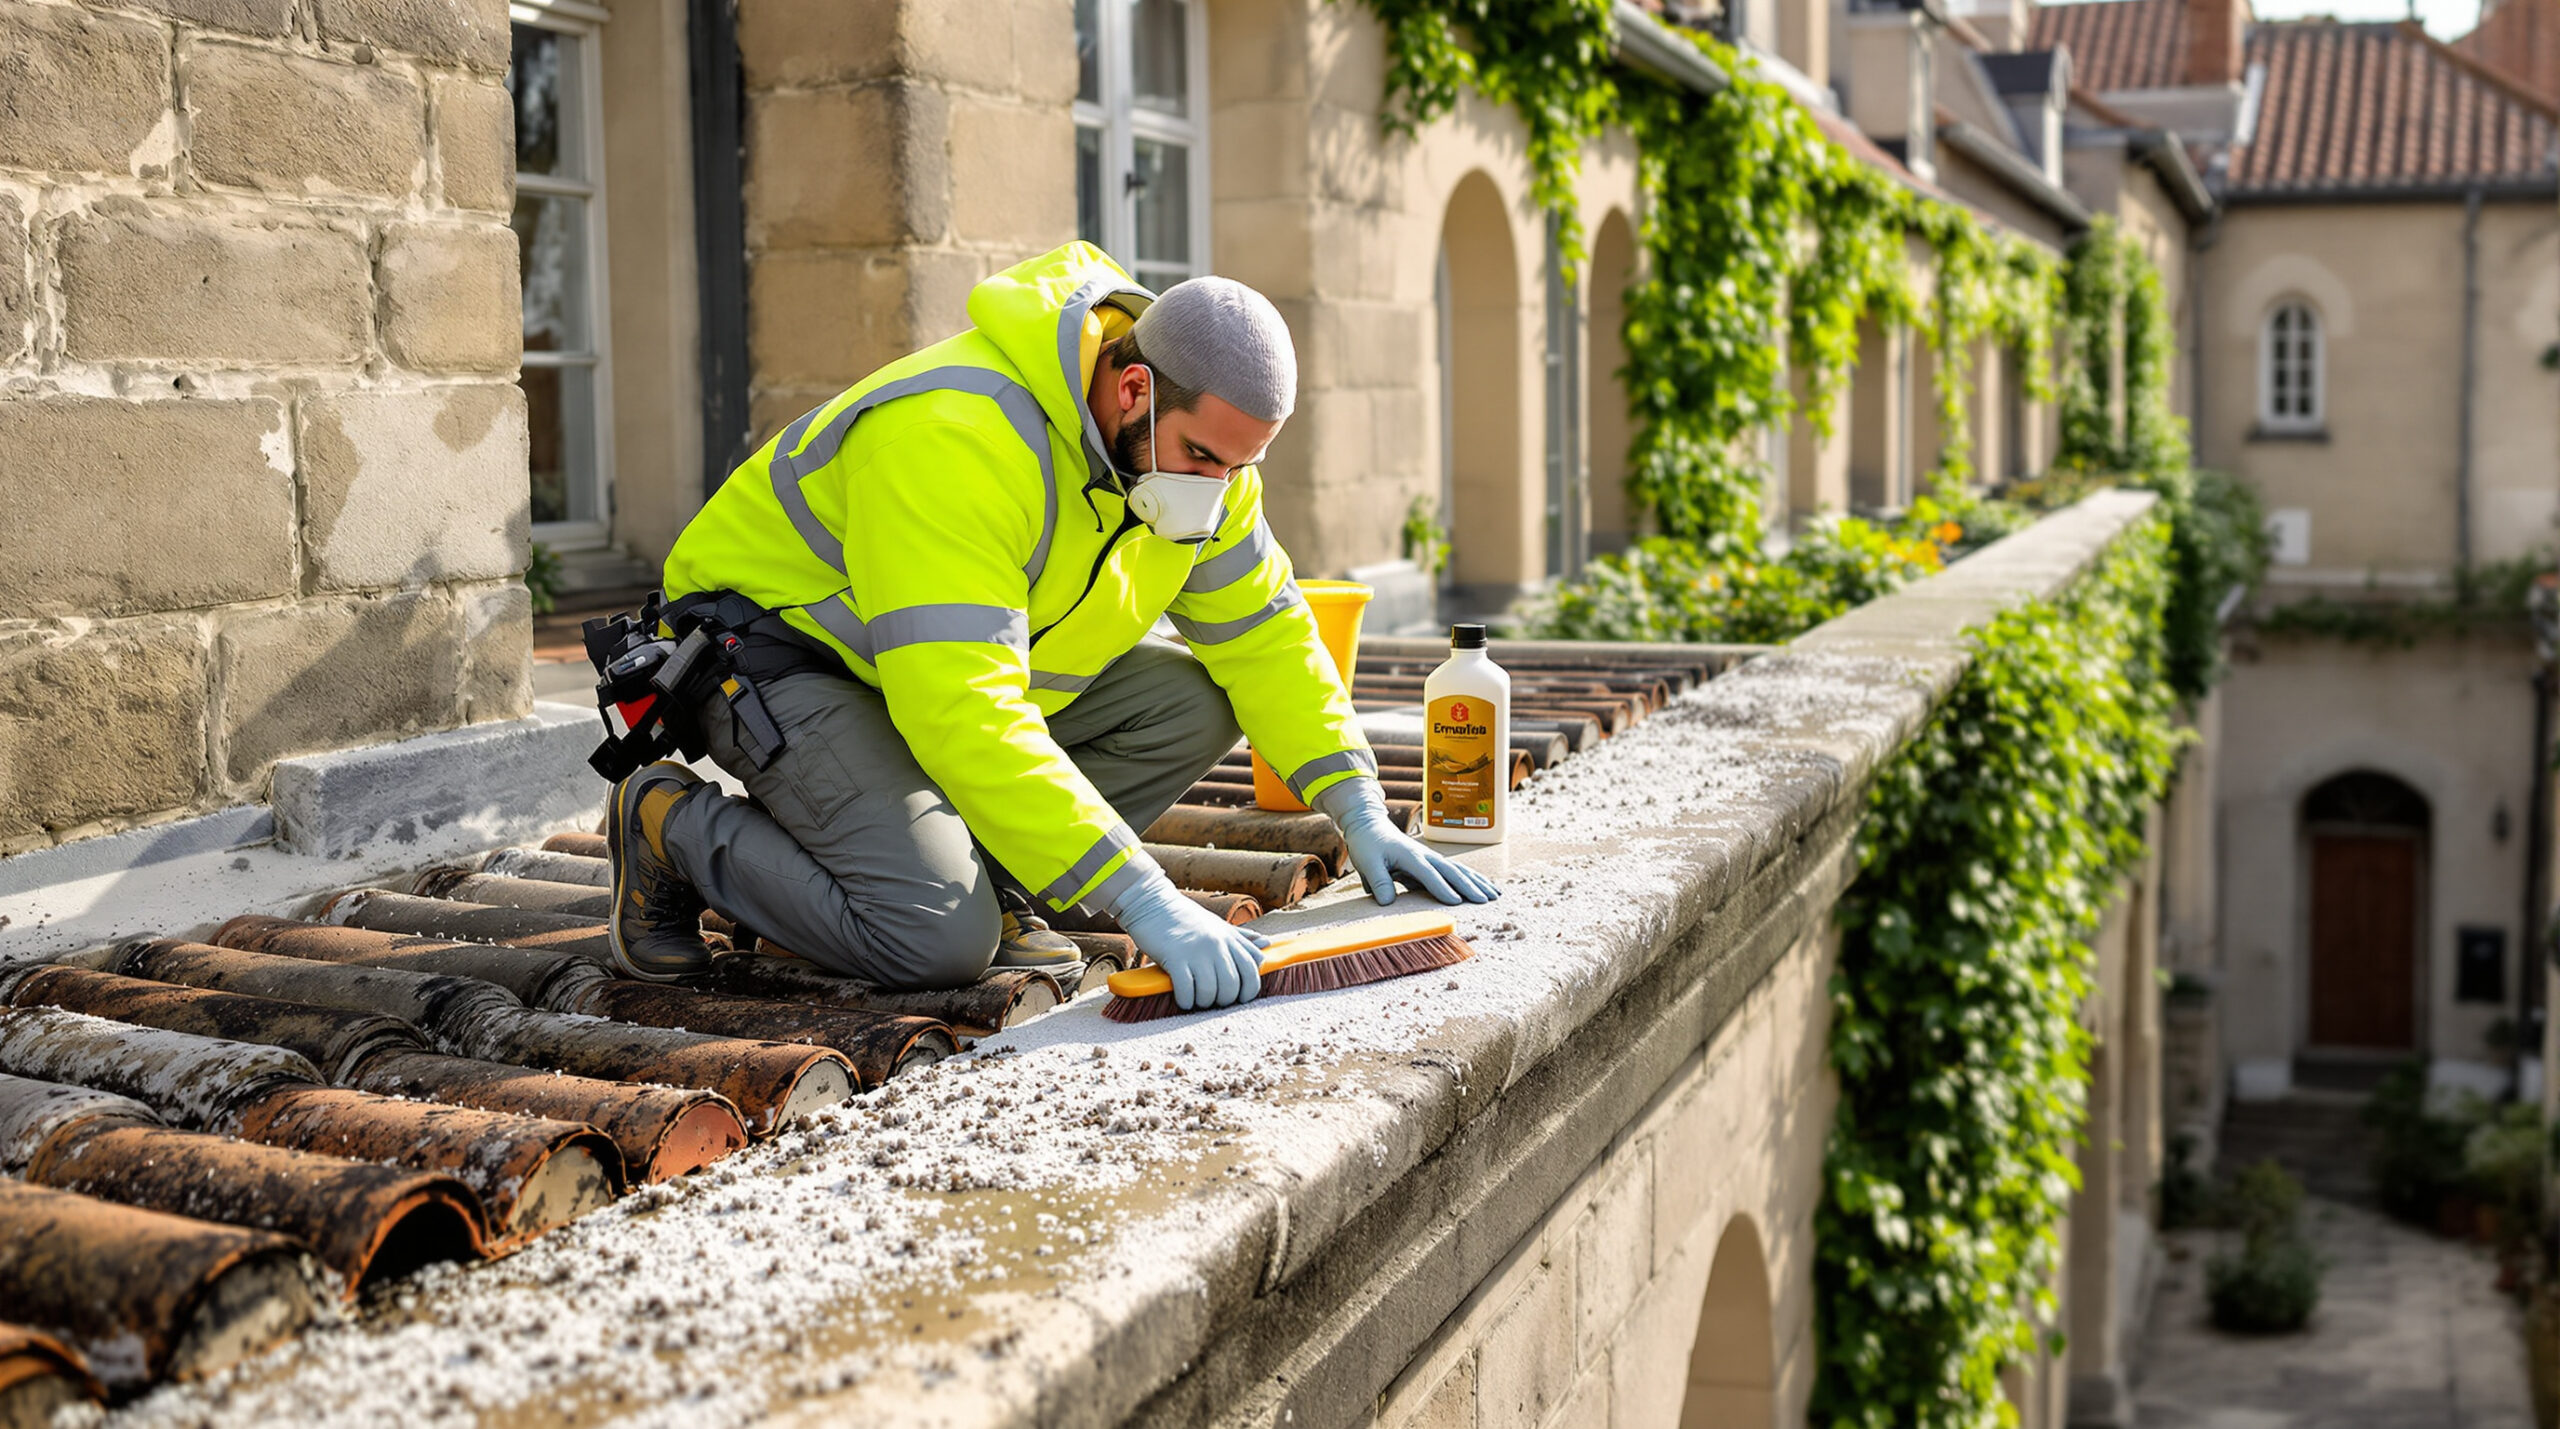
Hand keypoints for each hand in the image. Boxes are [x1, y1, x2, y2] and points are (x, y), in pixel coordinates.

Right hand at [1107, 870, 1268, 1009]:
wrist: (1154, 904)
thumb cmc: (1186, 918)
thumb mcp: (1218, 925)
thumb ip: (1242, 938)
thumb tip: (1267, 943)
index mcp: (1230, 938)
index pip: (1253, 970)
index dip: (1248, 990)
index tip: (1237, 996)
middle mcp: (1217, 945)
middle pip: (1232, 985)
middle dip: (1223, 1000)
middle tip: (1212, 1001)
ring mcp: (1197, 951)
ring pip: (1211, 992)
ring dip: (1203, 1002)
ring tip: (1196, 999)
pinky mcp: (1176, 958)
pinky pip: (1187, 990)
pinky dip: (1186, 1001)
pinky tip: (1182, 998)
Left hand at [1314, 778, 1500, 907]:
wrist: (1371, 826)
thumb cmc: (1368, 845)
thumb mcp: (1367, 863)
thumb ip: (1378, 881)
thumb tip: (1387, 903)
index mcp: (1410, 856)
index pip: (1428, 874)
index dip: (1441, 888)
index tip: (1456, 901)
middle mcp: (1425, 856)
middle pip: (1452, 872)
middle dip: (1469, 887)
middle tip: (1486, 901)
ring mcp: (1432, 857)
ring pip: (1459, 871)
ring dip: (1477, 882)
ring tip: (1495, 895)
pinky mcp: (1433, 861)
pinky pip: (1456, 871)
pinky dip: (1472, 879)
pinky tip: (1485, 887)